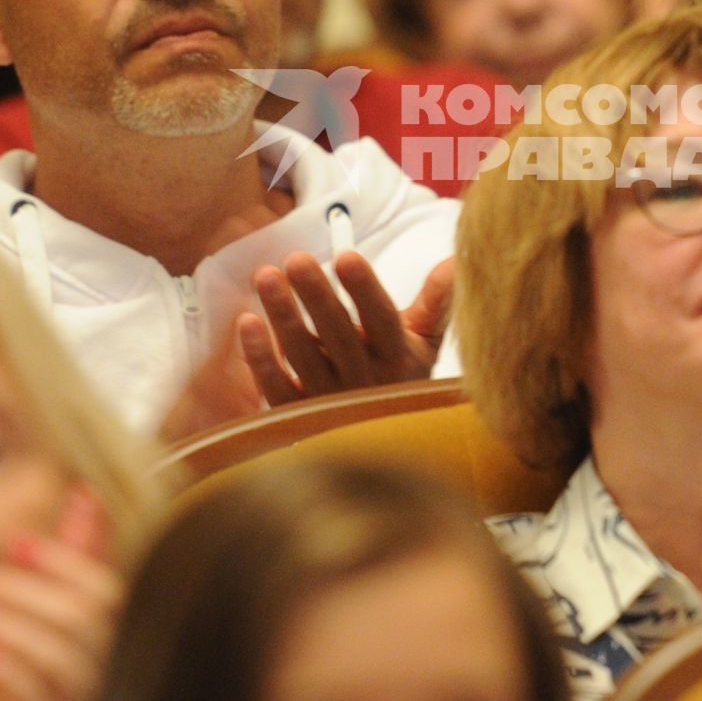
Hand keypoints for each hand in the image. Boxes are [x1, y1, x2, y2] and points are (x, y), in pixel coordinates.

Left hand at [0, 487, 119, 700]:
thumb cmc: (107, 653)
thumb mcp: (106, 604)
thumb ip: (96, 554)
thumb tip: (84, 494)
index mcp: (150, 621)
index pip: (108, 588)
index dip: (62, 561)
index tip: (16, 542)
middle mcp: (138, 660)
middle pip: (78, 618)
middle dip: (20, 591)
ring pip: (59, 658)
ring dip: (8, 627)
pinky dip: (10, 672)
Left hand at [238, 253, 454, 402]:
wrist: (385, 444)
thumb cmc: (400, 377)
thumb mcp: (424, 342)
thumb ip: (436, 300)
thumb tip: (453, 258)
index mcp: (398, 359)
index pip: (382, 320)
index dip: (364, 289)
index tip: (345, 256)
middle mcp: (365, 383)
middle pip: (338, 335)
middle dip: (317, 295)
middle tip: (296, 259)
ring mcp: (329, 402)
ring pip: (304, 356)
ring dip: (283, 316)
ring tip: (265, 276)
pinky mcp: (297, 417)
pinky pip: (275, 386)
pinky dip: (261, 357)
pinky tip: (247, 322)